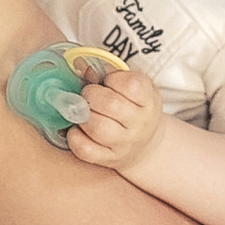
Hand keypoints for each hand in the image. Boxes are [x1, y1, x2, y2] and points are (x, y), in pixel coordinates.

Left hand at [63, 57, 162, 175]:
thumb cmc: (135, 110)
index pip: (131, 84)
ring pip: (97, 127)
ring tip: (84, 112)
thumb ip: (111, 74)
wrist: (144, 146)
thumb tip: (81, 65)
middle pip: (111, 104)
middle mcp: (140, 124)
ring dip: (83, 115)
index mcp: (149, 101)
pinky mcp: (108, 159)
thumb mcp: (135, 89)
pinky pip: (85, 149)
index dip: (112, 78)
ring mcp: (125, 144)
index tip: (108, 81)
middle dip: (91, 94)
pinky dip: (75, 137)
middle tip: (88, 95)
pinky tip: (78, 129)